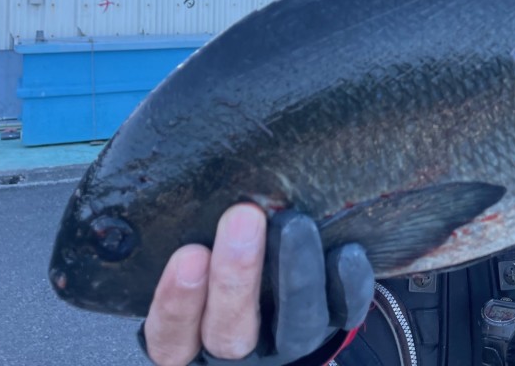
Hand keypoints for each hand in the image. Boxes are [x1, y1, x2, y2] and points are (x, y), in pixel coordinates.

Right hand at [142, 204, 373, 365]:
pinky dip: (347, 286)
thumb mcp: (188, 253)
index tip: (188, 254)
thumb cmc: (216, 257)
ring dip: (293, 274)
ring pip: (293, 327)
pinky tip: (346, 252)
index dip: (177, 303)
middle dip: (236, 276)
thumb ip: (180, 232)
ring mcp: (287, 347)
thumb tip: (167, 166)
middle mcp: (235, 353)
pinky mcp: (333, 330)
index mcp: (188, 342)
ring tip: (294, 222)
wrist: (280, 295)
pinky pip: (343, 317)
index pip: (170, 339)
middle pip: (230, 332)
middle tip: (243, 217)